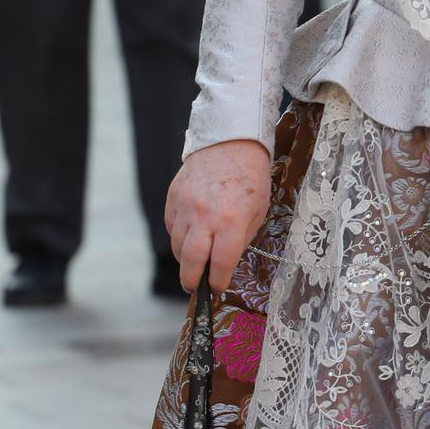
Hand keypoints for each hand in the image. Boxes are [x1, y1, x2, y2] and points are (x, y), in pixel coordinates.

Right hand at [166, 139, 271, 292]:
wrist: (232, 141)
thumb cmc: (251, 178)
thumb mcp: (258, 211)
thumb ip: (240, 239)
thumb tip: (223, 263)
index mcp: (231, 221)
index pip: (219, 263)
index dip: (217, 281)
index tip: (217, 287)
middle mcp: (205, 215)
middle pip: (190, 261)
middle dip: (191, 280)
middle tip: (195, 286)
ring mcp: (185, 206)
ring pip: (177, 245)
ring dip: (185, 258)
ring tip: (195, 260)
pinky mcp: (173, 197)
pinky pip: (171, 227)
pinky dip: (179, 236)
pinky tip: (190, 234)